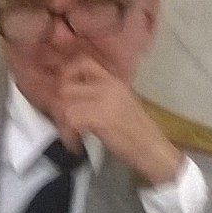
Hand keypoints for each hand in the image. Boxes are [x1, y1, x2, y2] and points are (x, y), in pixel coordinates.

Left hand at [55, 55, 184, 185]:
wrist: (153, 150)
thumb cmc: (137, 133)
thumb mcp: (119, 105)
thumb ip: (99, 96)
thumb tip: (71, 97)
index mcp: (114, 81)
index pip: (82, 62)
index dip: (66, 75)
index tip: (63, 94)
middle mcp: (109, 85)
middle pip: (66, 84)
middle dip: (58, 105)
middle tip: (64, 121)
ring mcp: (105, 99)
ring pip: (65, 102)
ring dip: (62, 122)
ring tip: (71, 135)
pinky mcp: (101, 117)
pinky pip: (70, 119)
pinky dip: (68, 134)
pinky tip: (75, 144)